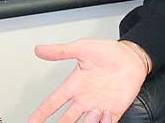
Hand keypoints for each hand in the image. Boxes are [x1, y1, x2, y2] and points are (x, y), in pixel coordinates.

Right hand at [29, 39, 149, 122]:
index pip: (52, 103)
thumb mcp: (82, 48)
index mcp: (74, 85)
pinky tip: (104, 114)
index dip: (41, 113)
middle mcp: (84, 99)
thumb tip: (39, 49)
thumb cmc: (109, 52)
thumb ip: (61, 51)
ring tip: (93, 110)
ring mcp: (98, 107)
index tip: (31, 121)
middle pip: (66, 120)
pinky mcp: (113, 111)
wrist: (133, 57)